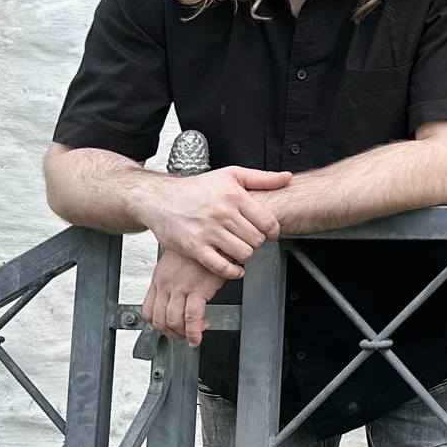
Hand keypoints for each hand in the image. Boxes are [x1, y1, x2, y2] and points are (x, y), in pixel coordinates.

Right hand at [137, 166, 291, 279]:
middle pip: (257, 240)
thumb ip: (261, 178)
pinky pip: (221, 266)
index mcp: (234, 196)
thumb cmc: (196, 188)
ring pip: (243, 254)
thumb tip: (287, 178)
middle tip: (250, 239)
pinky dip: (233, 271)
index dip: (272, 230)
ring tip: (241, 249)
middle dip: (257, 242)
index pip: (268, 222)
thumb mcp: (231, 175)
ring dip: (246, 255)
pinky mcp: (195, 247)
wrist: (160, 198)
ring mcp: (208, 232)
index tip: (268, 232)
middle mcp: (222, 214)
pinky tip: (234, 267)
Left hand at [142, 249, 227, 347]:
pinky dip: (195, 332)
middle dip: (170, 333)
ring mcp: (181, 287)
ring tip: (194, 335)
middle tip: (183, 336)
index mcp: (159, 279)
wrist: (213, 234)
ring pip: (173, 321)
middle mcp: (166, 284)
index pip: (148, 311)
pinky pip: (192, 318)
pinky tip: (200, 335)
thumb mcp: (178, 262)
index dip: (158, 325)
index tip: (169, 328)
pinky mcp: (198, 289)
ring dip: (183, 334)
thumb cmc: (200, 248)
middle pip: (158, 320)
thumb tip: (177, 295)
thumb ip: (174, 279)